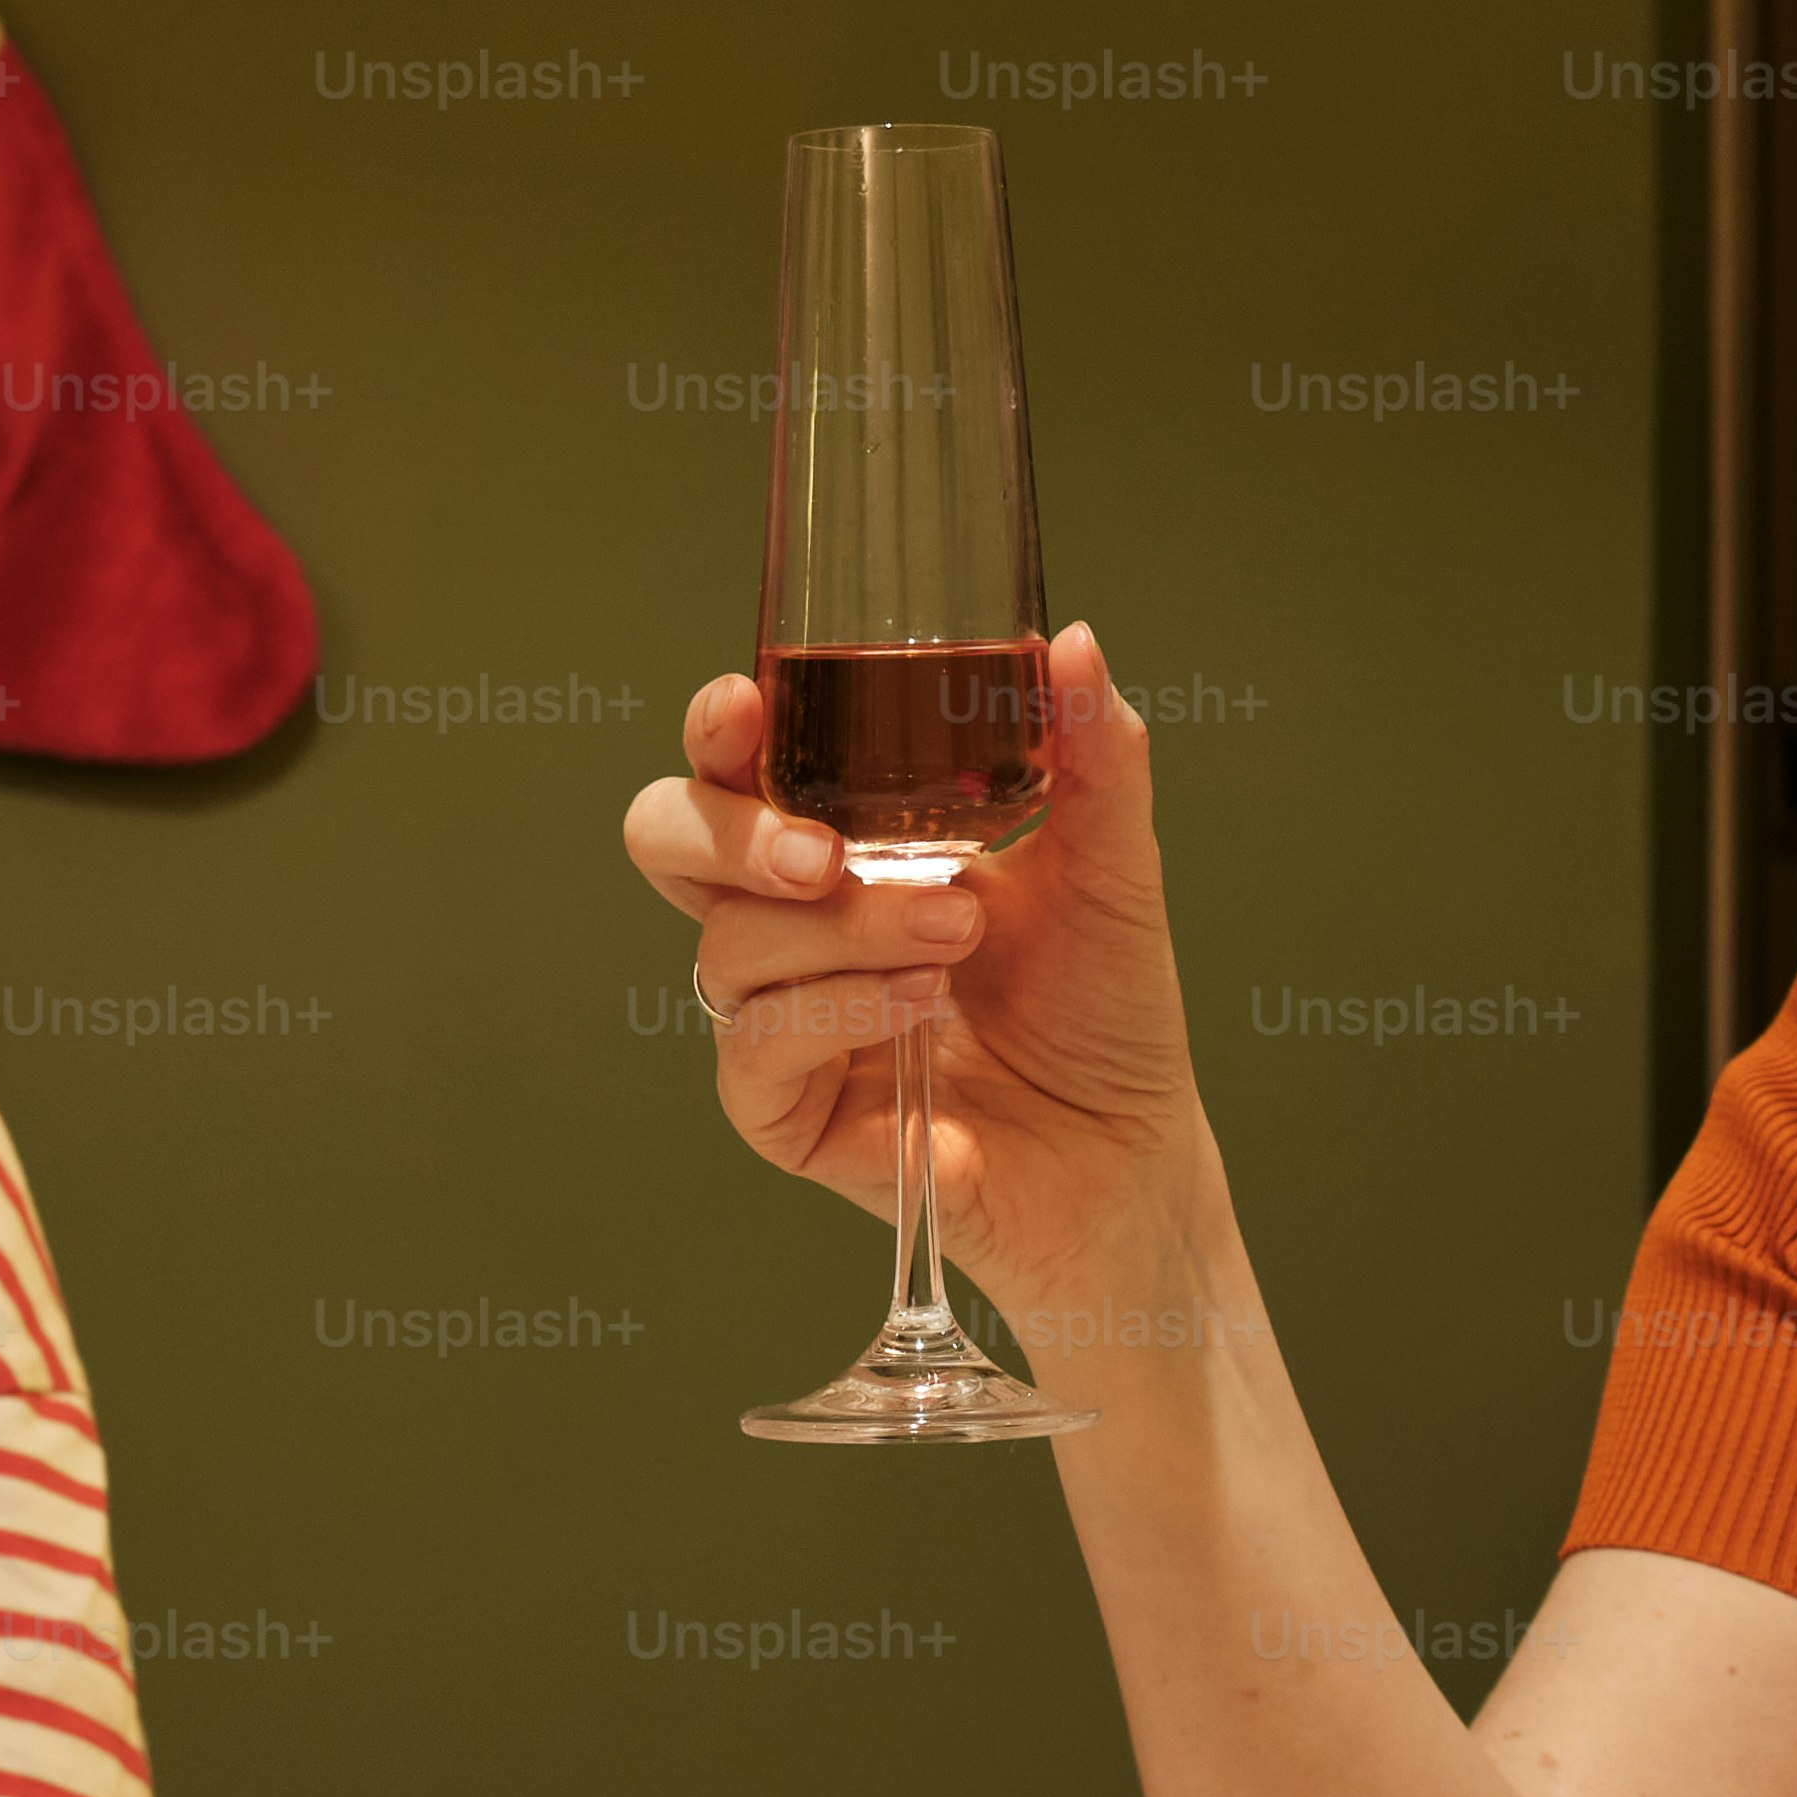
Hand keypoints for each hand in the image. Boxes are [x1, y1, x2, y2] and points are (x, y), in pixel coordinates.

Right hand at [619, 623, 1206, 1332]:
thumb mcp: (1110, 866)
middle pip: (667, 839)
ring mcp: (778, 1016)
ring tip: (957, 935)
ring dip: (845, 928)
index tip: (748, 708)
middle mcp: (791, 922)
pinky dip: (835, 1012)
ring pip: (727, 944)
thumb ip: (1092, 756)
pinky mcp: (783, 1113)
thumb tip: (1073, 645)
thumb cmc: (1104, 1011)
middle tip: (824, 850)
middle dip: (729, 829)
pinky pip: (754, 1046)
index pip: (735, 766)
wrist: (1129, 1151)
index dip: (718, 730)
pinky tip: (918, 1006)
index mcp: (843, 840)